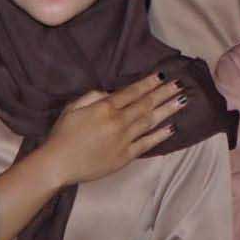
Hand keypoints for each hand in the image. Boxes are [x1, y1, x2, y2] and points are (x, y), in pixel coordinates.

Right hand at [34, 76, 190, 187]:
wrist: (57, 164)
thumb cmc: (62, 134)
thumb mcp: (73, 107)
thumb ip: (93, 96)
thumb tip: (112, 93)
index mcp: (104, 108)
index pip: (132, 92)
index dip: (148, 83)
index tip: (163, 75)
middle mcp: (118, 122)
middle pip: (146, 104)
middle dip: (164, 93)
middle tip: (180, 84)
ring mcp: (123, 140)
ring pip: (150, 121)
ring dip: (167, 110)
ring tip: (182, 100)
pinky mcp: (125, 157)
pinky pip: (146, 144)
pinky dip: (160, 135)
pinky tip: (172, 127)